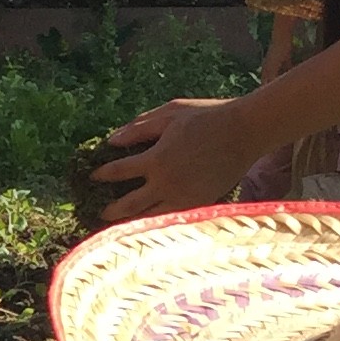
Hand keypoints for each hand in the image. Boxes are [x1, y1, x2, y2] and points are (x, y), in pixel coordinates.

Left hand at [95, 96, 262, 224]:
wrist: (246, 131)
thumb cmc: (208, 116)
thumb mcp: (170, 114)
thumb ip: (139, 128)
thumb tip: (111, 141)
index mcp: (156, 159)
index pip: (118, 172)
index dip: (102, 174)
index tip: (93, 176)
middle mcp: (167, 183)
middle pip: (129, 205)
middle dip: (111, 210)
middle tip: (99, 211)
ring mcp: (184, 197)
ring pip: (150, 218)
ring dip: (132, 222)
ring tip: (119, 226)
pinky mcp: (200, 204)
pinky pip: (173, 219)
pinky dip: (158, 222)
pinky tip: (150, 223)